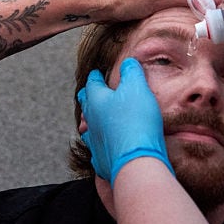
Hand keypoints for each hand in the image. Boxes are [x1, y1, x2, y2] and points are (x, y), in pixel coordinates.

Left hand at [77, 58, 172, 182]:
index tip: (97, 73)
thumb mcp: (137, 88)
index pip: (92, 83)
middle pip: (86, 105)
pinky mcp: (102, 160)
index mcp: (96, 100)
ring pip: (89, 128)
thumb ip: (131, 72)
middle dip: (88, 97)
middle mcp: (91, 121)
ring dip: (92, 121)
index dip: (96, 76)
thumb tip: (128, 62)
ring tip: (95, 119)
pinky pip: (97, 148)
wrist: (136, 161)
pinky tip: (104, 145)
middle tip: (90, 93)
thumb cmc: (136, 122)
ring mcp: (94, 141)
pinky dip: (100, 143)